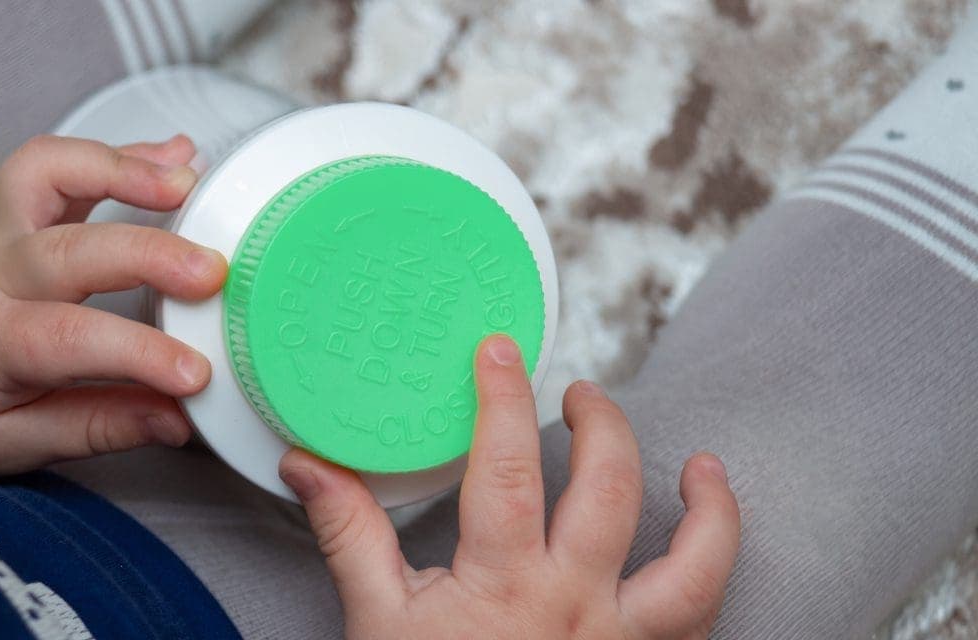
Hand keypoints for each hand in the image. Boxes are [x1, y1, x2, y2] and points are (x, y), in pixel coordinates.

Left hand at [0, 134, 226, 474]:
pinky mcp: (3, 200)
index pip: (64, 340)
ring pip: (46, 171)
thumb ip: (98, 426)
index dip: (136, 353)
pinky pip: (54, 160)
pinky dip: (119, 155)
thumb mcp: (15, 440)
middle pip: (66, 250)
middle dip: (147, 253)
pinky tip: (172, 159)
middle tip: (211, 272)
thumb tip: (176, 420)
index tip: (195, 373)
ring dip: (123, 169)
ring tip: (188, 181)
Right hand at [279, 335, 740, 638]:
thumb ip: (350, 534)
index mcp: (504, 584)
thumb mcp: (376, 620)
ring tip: (703, 467)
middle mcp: (574, 607)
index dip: (504, 397)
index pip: (509, 466)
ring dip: (709, 510)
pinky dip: (714, 576)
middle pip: (610, 492)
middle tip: (581, 394)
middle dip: (603, 426)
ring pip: (695, 567)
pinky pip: (702, 621)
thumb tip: (307, 465)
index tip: (500, 351)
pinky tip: (706, 548)